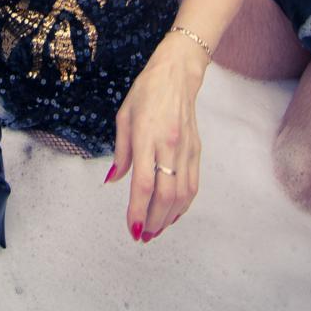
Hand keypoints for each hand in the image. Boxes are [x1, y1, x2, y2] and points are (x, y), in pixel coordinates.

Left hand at [107, 43, 205, 241]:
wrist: (177, 74)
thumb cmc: (146, 92)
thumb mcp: (124, 117)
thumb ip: (121, 152)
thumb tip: (113, 180)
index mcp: (147, 136)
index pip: (144, 183)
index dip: (137, 210)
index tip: (132, 228)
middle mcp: (169, 145)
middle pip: (165, 195)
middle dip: (154, 221)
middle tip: (143, 236)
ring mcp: (186, 149)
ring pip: (182, 194)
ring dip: (169, 218)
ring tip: (155, 230)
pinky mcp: (197, 150)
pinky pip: (192, 185)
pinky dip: (183, 204)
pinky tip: (172, 213)